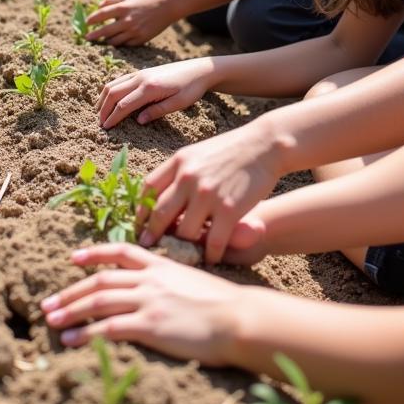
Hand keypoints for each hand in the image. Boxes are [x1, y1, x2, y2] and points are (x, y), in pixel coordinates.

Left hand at [41, 244, 243, 365]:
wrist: (239, 318)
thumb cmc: (223, 304)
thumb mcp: (192, 280)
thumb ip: (171, 280)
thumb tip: (161, 288)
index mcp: (160, 264)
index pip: (119, 251)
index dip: (93, 254)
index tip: (73, 258)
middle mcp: (149, 279)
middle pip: (100, 281)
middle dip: (71, 292)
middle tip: (48, 302)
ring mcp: (148, 301)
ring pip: (98, 302)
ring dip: (71, 311)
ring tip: (51, 321)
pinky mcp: (150, 325)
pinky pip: (109, 328)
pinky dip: (86, 334)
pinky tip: (72, 341)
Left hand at [85, 0, 176, 46]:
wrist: (167, 7)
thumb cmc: (145, 0)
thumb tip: (98, 6)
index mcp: (123, 8)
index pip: (101, 15)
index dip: (92, 20)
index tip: (86, 23)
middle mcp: (127, 20)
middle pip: (105, 31)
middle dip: (94, 35)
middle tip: (87, 37)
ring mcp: (134, 31)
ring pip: (114, 41)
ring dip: (106, 41)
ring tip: (102, 40)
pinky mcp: (141, 39)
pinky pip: (126, 44)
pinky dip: (120, 43)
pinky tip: (117, 41)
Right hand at [97, 58, 214, 128]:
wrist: (199, 69)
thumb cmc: (191, 88)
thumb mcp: (178, 103)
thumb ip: (157, 111)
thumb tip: (139, 121)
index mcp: (150, 87)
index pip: (124, 104)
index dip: (113, 117)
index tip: (106, 128)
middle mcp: (141, 77)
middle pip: (114, 93)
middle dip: (104, 109)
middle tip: (100, 123)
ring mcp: (140, 72)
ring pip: (114, 84)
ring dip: (104, 98)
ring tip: (100, 112)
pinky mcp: (142, 71)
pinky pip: (120, 79)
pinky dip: (111, 89)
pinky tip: (110, 98)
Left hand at [136, 122, 281, 263]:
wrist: (264, 144)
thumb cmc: (229, 149)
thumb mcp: (196, 153)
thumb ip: (177, 172)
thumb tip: (156, 195)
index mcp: (178, 162)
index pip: (147, 189)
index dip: (140, 210)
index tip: (138, 224)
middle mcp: (188, 178)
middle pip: (159, 214)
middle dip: (151, 235)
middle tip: (149, 247)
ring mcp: (208, 194)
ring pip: (184, 232)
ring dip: (182, 247)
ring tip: (181, 255)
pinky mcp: (229, 209)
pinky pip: (213, 242)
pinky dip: (210, 255)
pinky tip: (210, 259)